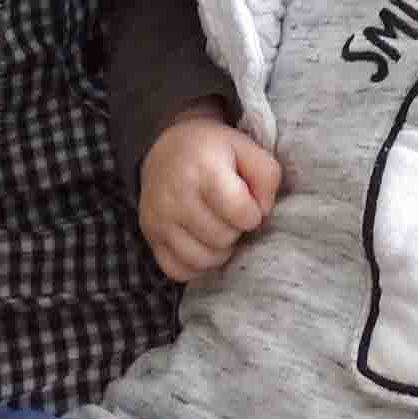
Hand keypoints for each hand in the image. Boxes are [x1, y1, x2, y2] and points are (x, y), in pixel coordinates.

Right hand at [137, 108, 279, 280]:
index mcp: (203, 169)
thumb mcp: (246, 147)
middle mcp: (175, 197)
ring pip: (202, 260)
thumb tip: (263, 212)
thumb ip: (267, 176)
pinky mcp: (150, 236)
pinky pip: (178, 271)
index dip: (253, 213)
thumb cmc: (211, 150)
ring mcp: (158, 220)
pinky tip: (201, 243)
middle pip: (223, 239)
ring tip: (217, 228)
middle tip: (229, 214)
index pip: (241, 213)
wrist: (164, 147)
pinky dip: (195, 265)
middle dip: (235, 230)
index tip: (247, 203)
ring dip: (218, 250)